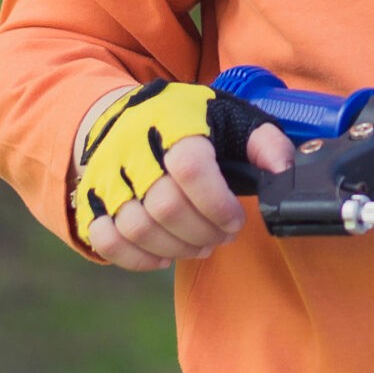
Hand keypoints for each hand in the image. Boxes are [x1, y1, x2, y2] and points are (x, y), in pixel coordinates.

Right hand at [71, 81, 295, 270]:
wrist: (122, 114)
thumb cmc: (186, 121)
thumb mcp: (229, 116)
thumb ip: (263, 141)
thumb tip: (283, 170)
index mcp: (173, 121)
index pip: (190, 168)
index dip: (217, 204)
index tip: (235, 220)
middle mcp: (133, 147)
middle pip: (165, 206)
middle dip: (202, 232)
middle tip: (222, 236)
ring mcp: (106, 175)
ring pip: (136, 227)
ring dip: (176, 248)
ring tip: (200, 245)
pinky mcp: (90, 199)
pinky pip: (105, 240)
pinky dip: (136, 258)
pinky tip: (163, 255)